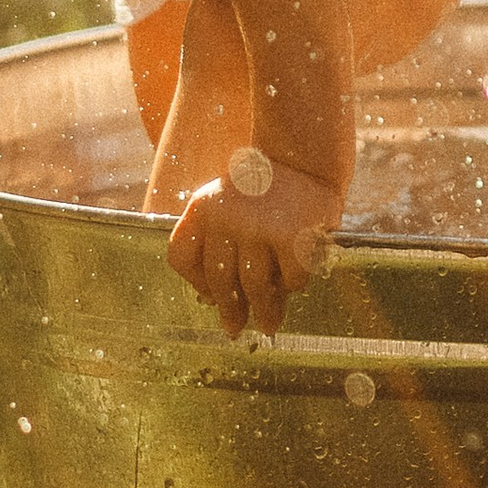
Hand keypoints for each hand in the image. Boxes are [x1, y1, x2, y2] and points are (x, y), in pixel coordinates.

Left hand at [166, 150, 344, 336]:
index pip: (182, 256)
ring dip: (263, 310)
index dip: (194, 281)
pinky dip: (293, 285)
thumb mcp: (227, 203)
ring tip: (268, 324)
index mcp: (202, 207)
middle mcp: (225, 217)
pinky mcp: (291, 238)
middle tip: (235, 329)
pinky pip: (290, 278)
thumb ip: (217, 241)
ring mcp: (258, 228)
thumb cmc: (264, 189)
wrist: (305, 158)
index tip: (208, 295)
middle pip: (219, 279)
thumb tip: (212, 299)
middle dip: (229, 309)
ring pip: (254, 286)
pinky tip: (294, 285)